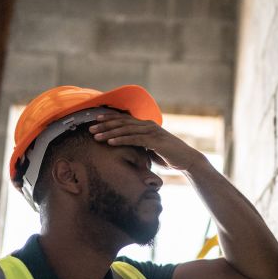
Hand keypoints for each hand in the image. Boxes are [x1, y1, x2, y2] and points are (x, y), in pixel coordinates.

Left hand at [89, 112, 204, 170]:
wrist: (187, 160)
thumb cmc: (169, 156)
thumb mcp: (150, 149)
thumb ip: (140, 146)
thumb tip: (128, 150)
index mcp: (146, 125)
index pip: (124, 119)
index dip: (109, 118)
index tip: (95, 120)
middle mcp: (148, 125)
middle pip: (122, 122)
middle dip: (105, 124)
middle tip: (90, 127)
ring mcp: (151, 131)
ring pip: (125, 129)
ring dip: (109, 132)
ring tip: (95, 135)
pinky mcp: (154, 140)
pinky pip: (134, 139)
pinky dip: (120, 140)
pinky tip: (110, 142)